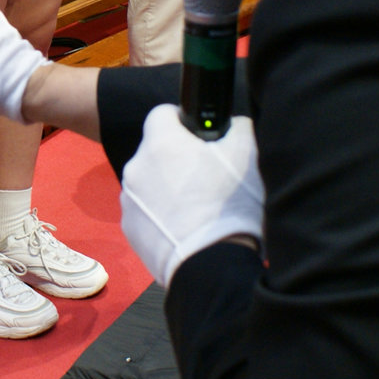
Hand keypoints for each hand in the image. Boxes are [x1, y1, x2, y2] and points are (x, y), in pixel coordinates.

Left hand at [120, 105, 263, 287]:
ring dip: (168, 188)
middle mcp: (136, 167)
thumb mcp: (248, 151)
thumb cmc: (231, 205)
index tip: (199, 138)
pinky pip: (146, 212)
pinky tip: (186, 227)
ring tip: (198, 207)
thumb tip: (232, 124)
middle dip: (177, 159)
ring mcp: (129, 200)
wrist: (213, 265)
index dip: (183, 122)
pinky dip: (162, 216)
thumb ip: (236, 126)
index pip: (162, 113)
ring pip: (150, 182)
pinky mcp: (130, 230)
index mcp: (160, 142)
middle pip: (156, 151)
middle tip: (206, 177)